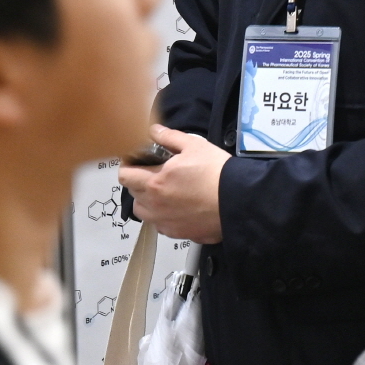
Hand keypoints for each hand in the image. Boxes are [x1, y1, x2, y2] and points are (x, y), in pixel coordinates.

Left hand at [118, 125, 227, 243]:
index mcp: (154, 182)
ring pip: (144, 211)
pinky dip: (164, 216)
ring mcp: (164, 221)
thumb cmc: (218, 173)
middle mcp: (154, 205)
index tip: (137, 162)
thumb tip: (154, 131)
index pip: (125, 175)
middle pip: (133, 193)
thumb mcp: (196, 146)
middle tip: (157, 174)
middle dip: (140, 182)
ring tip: (166, 194)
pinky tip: (180, 208)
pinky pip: (161, 224)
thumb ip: (170, 137)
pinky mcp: (177, 233)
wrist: (239, 201)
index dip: (128, 166)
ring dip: (149, 202)